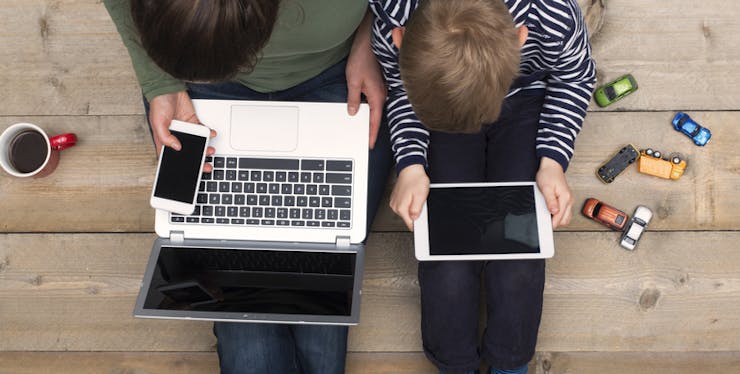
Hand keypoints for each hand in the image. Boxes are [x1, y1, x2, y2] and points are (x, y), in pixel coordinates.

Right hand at [149, 91, 216, 171]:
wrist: (168, 88)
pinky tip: (211, 134)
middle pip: (187, 152)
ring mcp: (186, 130)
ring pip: (197, 143)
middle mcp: (176, 136)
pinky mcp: (193, 123)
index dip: (179, 166)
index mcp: (165, 140)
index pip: (172, 156)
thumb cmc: (159, 104)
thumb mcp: (158, 122)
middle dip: (197, 160)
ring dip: (204, 148)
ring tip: (210, 150)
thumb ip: (166, 136)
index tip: (189, 173)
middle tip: (205, 165)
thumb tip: (176, 147)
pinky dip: (208, 133)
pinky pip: (202, 131)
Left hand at [346, 10, 386, 148]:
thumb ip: (353, 99)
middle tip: (364, 141)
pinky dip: (368, 107)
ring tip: (361, 128)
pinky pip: (374, 100)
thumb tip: (353, 112)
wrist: (369, 43)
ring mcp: (381, 89)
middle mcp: (381, 95)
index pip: (374, 121)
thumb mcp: (353, 81)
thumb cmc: (362, 59)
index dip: (371, 134)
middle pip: (376, 116)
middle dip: (370, 129)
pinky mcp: (378, 84)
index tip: (369, 145)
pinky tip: (361, 108)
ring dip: (368, 117)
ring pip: (375, 108)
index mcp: (377, 97)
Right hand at [390, 164, 429, 230]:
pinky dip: (409, 202)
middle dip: (416, 213)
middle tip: (420, 202)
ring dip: (412, 207)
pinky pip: (404, 206)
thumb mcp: (421, 195)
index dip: (419, 223)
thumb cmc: (416, 179)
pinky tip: (412, 195)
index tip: (422, 219)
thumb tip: (414, 218)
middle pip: (408, 218)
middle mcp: (396, 206)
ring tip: (415, 197)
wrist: (410, 169)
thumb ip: (416, 209)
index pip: (410, 224)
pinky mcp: (396, 199)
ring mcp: (395, 202)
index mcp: (401, 208)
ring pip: (406, 212)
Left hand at [535, 157, 572, 228]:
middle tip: (545, 222)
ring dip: (558, 219)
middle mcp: (569, 200)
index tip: (545, 227)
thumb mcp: (546, 188)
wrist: (552, 166)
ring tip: (548, 216)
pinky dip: (559, 215)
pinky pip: (565, 212)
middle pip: (565, 220)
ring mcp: (569, 200)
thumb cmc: (548, 175)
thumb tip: (554, 212)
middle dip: (556, 223)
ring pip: (566, 217)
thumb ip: (550, 201)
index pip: (560, 217)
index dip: (552, 224)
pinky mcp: (566, 200)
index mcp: (565, 198)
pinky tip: (552, 212)